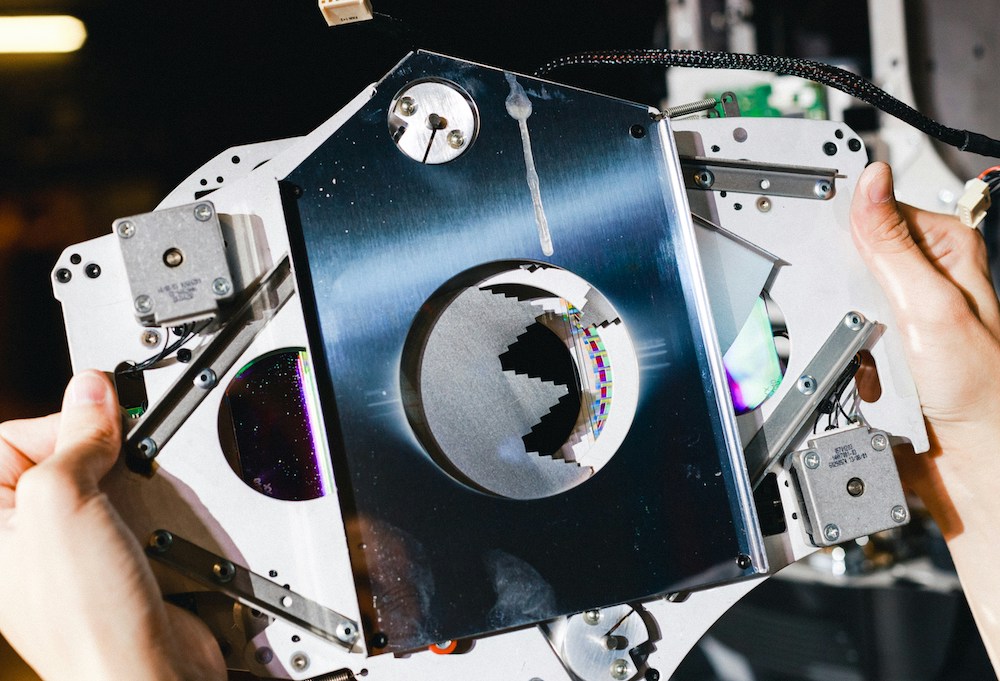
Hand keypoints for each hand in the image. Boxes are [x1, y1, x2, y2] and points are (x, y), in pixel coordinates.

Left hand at [0, 371, 225, 680]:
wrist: (150, 671)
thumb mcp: (63, 503)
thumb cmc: (86, 620)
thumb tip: (91, 389)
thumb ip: (72, 436)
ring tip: (137, 507)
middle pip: (62, 452)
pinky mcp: (113, 555)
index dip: (58, 422)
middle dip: (102, 453)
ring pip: (106, 476)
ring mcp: (68, 547)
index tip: (99, 420)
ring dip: (134, 481)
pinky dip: (154, 505)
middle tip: (118, 467)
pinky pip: (134, 506)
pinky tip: (153, 525)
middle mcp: (21, 534)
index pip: (10, 436)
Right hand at [851, 161, 999, 666]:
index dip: (839, 215)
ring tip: (868, 353)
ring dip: (836, 326)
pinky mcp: (880, 344)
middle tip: (860, 317)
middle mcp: (923, 275)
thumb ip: (891, 244)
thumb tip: (868, 182)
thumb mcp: (931, 307)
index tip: (807, 215)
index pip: (873, 207)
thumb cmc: (980, 391)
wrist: (973, 462)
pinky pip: (835, 334)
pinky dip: (836, 350)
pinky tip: (859, 366)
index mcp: (945, 247)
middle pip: (847, 256)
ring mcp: (899, 312)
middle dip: (837, 286)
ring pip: (835, 297)